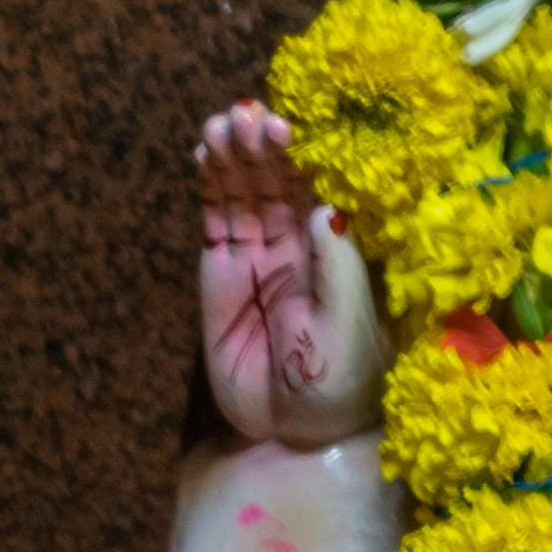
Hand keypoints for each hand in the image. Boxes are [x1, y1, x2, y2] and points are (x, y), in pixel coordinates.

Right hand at [194, 101, 382, 444]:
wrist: (293, 434)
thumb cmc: (339, 386)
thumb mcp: (346, 329)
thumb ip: (339, 270)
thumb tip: (328, 207)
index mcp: (341, 250)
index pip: (321, 187)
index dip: (306, 156)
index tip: (290, 128)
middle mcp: (299, 243)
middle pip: (279, 180)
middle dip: (263, 146)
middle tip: (249, 117)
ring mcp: (258, 255)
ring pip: (245, 191)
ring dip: (235, 154)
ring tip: (224, 123)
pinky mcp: (221, 273)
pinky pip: (215, 220)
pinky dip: (210, 184)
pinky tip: (205, 152)